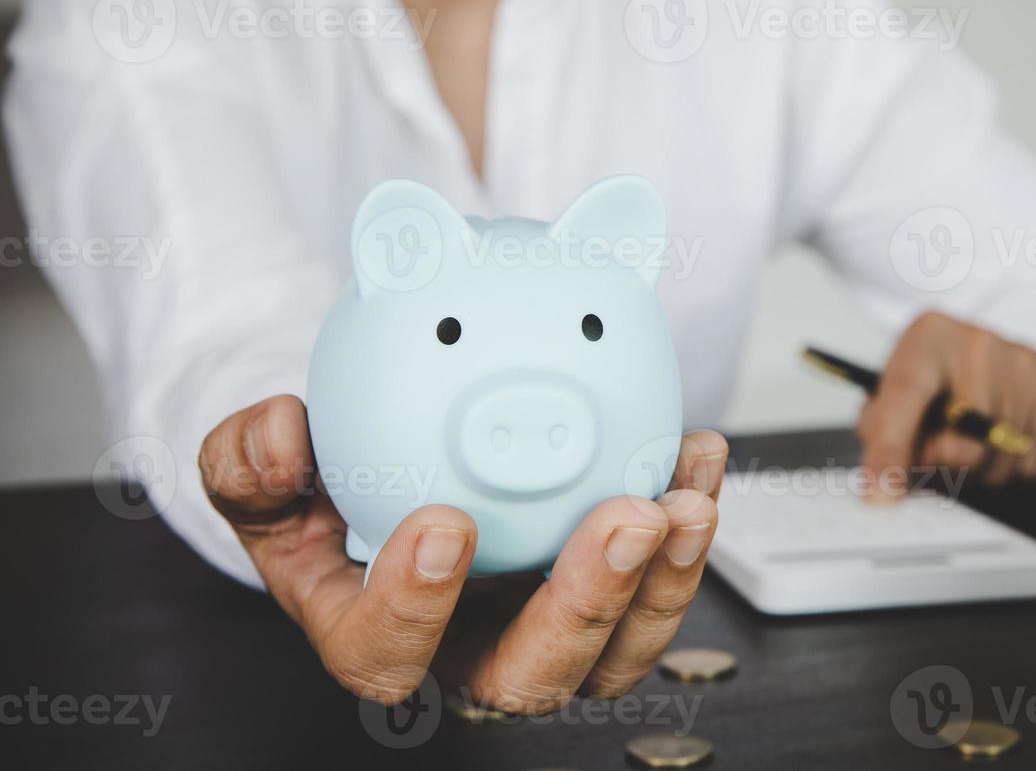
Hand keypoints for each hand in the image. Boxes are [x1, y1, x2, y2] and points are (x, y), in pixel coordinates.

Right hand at [199, 395, 725, 708]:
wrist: (398, 463)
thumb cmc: (329, 481)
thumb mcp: (266, 466)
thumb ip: (251, 458)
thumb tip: (279, 444)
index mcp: (377, 634)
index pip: (385, 657)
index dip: (414, 609)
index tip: (443, 524)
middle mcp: (469, 650)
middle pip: (531, 676)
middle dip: (587, 608)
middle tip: (625, 521)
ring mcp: (548, 631)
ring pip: (618, 649)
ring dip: (665, 579)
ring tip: (686, 498)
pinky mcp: (610, 600)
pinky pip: (661, 584)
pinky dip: (689, 524)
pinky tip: (700, 454)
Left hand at [857, 312, 1035, 493]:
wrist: (997, 354)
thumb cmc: (939, 377)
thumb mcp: (897, 387)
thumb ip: (883, 431)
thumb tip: (884, 484)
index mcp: (929, 338)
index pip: (905, 395)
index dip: (890, 450)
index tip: (882, 494)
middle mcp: (979, 345)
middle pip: (964, 442)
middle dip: (948, 464)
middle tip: (941, 453)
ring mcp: (1025, 367)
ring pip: (1002, 461)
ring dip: (984, 469)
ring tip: (975, 441)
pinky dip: (1018, 466)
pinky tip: (1006, 440)